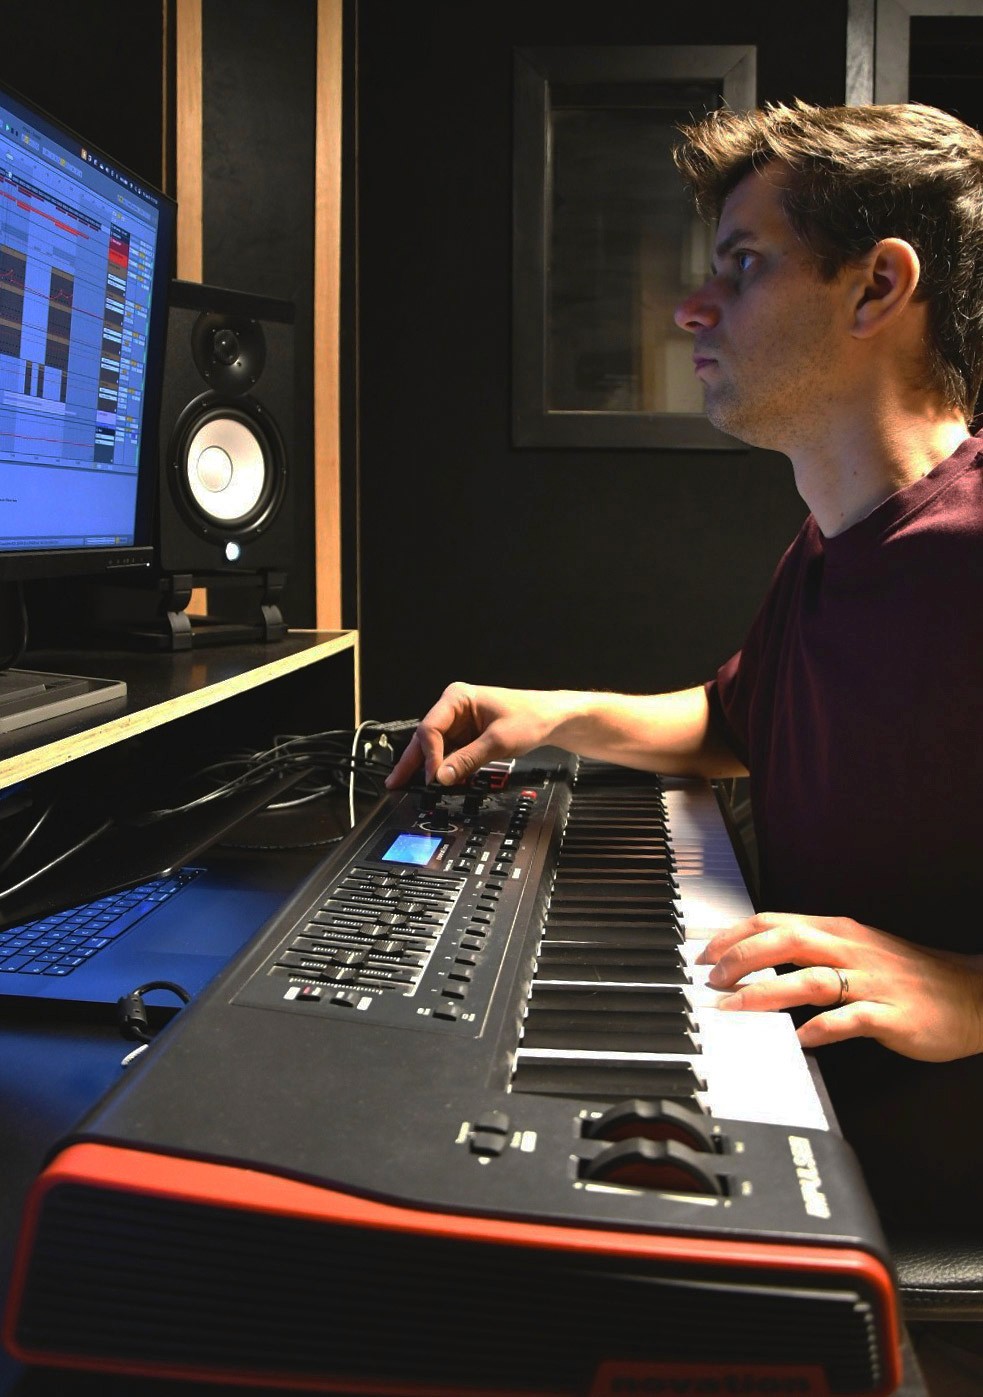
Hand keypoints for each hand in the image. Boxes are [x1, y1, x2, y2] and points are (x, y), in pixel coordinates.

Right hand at [385, 681, 564, 787]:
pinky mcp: (467, 737)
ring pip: (434, 749)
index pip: (430, 728)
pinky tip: (435, 784)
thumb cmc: (530, 718)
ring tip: (407, 787)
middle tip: (395, 783)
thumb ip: (468, 760)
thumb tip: (442, 777)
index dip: (429, 755)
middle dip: (412, 762)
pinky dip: (444, 769)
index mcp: (457, 697)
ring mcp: (459, 723)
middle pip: (426, 738)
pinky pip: (449, 754)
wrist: (551, 719)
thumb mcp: (498, 741)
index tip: (434, 778)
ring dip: (426, 768)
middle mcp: (453, 708)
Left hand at [695, 911, 982, 1061]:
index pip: (774, 922)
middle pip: (785, 941)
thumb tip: (755, 961)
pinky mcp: (892, 1014)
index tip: (704, 954)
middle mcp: (850, 950)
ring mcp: (872, 981)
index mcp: (837, 931)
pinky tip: (800, 1038)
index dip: (734, 936)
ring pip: (810, 979)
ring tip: (735, 1007)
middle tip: (712, 981)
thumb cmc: (907, 975)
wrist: (971, 994)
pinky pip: (851, 1019)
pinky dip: (822, 1028)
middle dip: (740, 959)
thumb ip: (809, 953)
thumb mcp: (854, 951)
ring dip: (766, 992)